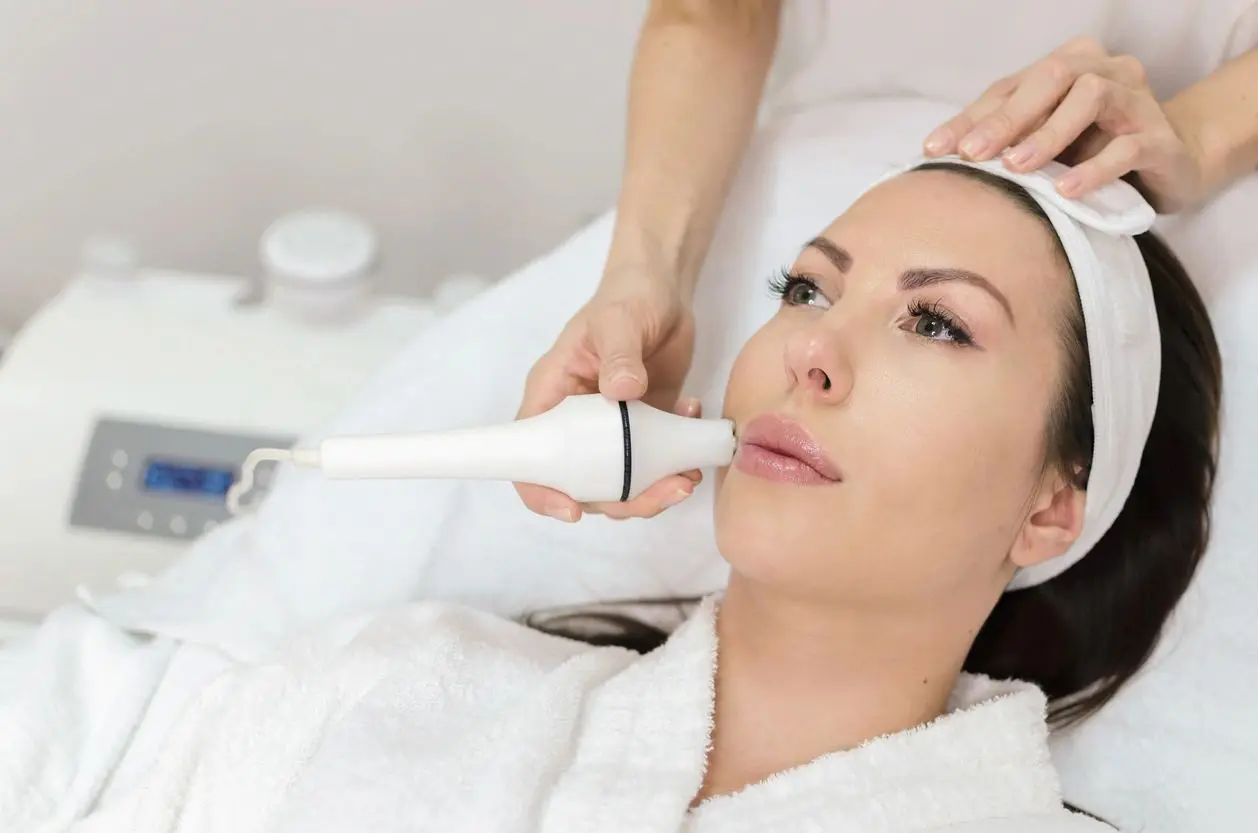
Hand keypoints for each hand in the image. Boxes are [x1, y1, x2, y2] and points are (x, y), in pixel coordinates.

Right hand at [514, 264, 699, 521]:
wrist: (664, 291)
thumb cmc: (627, 297)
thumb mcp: (617, 320)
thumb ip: (619, 354)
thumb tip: (621, 392)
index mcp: (552, 398)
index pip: (528, 458)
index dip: (542, 492)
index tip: (573, 510)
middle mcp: (576, 423)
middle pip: (583, 484)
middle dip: (625, 499)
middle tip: (669, 488)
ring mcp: (612, 431)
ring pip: (624, 483)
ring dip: (657, 487)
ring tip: (690, 470)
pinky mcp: (645, 429)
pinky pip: (655, 462)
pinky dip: (677, 458)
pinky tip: (694, 421)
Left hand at [922, 37, 1205, 211]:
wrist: (1172, 164)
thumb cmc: (1094, 150)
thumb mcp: (1045, 143)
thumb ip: (1007, 141)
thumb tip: (943, 160)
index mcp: (1069, 65)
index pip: (1010, 86)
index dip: (971, 117)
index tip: (934, 150)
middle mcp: (1104, 71)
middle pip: (1051, 77)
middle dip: (1006, 118)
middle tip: (973, 154)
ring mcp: (1137, 100)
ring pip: (1091, 97)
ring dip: (1048, 133)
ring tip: (1017, 167)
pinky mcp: (1160, 138)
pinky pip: (1127, 147)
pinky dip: (1093, 168)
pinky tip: (1066, 189)